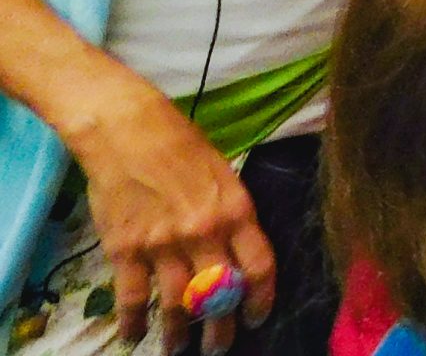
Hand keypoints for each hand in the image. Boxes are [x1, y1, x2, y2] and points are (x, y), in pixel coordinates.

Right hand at [62, 69, 275, 351]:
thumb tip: (236, 252)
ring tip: (178, 349)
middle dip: (220, 328)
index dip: (261, 299)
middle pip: (219, 297)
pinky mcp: (125, 251)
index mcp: (235, 210)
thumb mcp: (223, 174)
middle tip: (218, 345)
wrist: (127, 130)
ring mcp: (162, 244)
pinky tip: (134, 336)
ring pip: (176, 306)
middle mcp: (203, 233)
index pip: (259, 267)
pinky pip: (132, 299)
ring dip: (178, 335)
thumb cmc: (180, 144)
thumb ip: (231, 215)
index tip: (257, 316)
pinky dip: (133, 324)